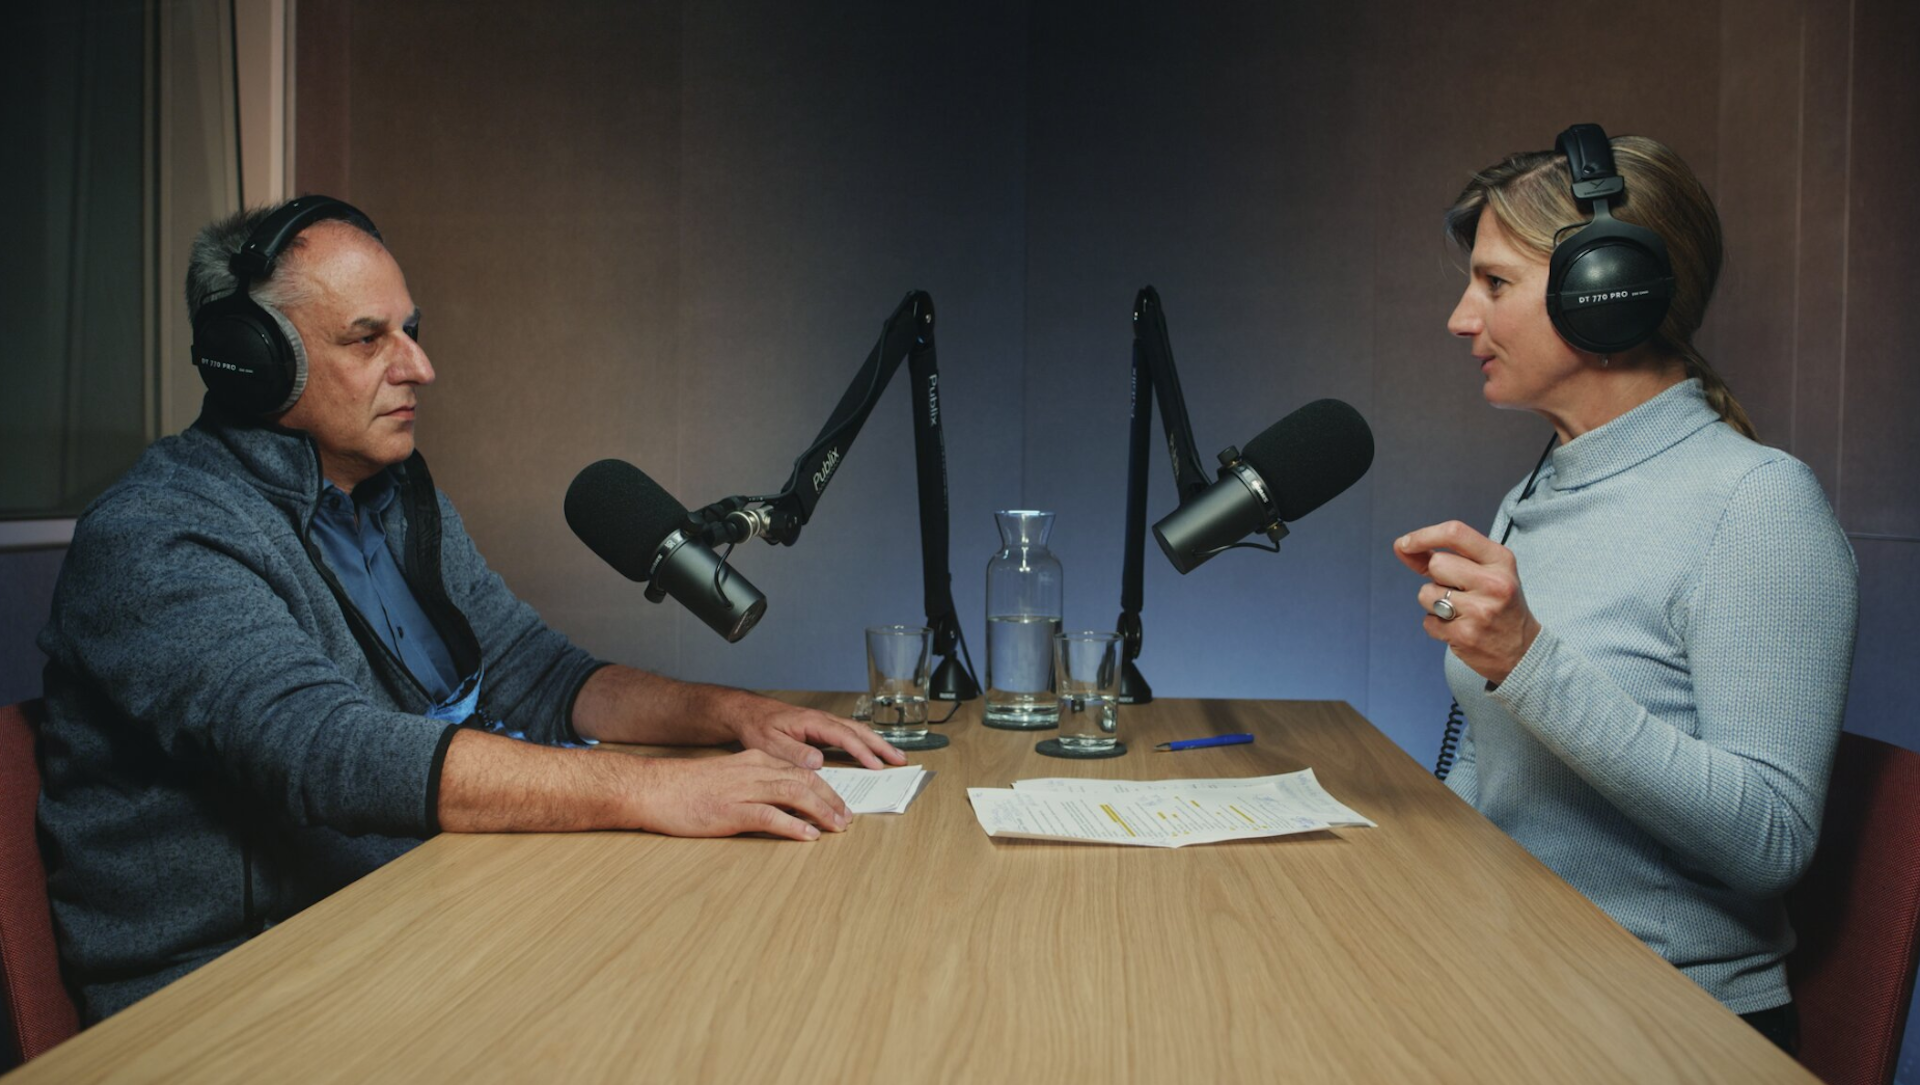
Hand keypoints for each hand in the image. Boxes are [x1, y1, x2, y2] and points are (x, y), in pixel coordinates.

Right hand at [627, 749, 852, 840]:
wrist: (654, 788)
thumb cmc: (687, 788)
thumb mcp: (728, 778)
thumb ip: (756, 785)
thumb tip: (783, 804)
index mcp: (754, 761)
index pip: (800, 772)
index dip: (825, 789)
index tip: (838, 804)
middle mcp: (754, 771)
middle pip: (805, 782)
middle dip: (831, 800)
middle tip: (846, 818)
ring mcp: (743, 791)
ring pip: (795, 796)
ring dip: (821, 812)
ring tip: (837, 827)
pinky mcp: (731, 811)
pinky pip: (770, 817)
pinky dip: (794, 826)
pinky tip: (808, 835)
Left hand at [731, 696, 907, 770]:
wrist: (749, 713)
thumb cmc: (758, 727)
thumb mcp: (770, 743)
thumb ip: (794, 752)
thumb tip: (818, 762)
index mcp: (812, 722)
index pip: (844, 736)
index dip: (862, 751)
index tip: (876, 765)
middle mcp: (823, 720)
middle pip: (859, 731)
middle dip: (881, 745)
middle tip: (900, 760)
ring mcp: (824, 724)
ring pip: (857, 731)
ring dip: (878, 744)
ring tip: (895, 757)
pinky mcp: (822, 730)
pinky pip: (849, 735)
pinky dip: (865, 743)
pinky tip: (873, 753)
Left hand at [1394, 521, 1540, 684]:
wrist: (1523, 652)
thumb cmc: (1499, 605)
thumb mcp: (1487, 572)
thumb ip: (1446, 556)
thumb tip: (1401, 546)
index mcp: (1501, 560)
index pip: (1455, 533)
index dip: (1423, 535)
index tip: (1405, 544)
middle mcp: (1493, 582)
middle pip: (1437, 564)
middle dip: (1437, 577)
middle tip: (1458, 591)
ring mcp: (1480, 610)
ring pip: (1426, 593)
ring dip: (1433, 603)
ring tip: (1460, 612)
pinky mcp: (1465, 635)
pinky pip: (1428, 621)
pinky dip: (1436, 625)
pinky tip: (1459, 628)